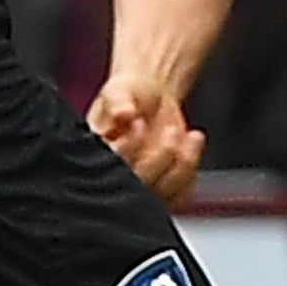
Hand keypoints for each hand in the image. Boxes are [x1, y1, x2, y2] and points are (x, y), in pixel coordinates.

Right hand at [89, 73, 206, 204]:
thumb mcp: (119, 90)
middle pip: (138, 187)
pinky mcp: (160, 192)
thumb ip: (118, 101)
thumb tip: (123, 113)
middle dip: (160, 157)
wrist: (152, 97)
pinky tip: (191, 144)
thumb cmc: (129, 94)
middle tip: (171, 130)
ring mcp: (139, 189)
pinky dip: (189, 170)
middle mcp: (114, 178)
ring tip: (188, 135)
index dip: (128, 148)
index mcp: (94, 156)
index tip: (138, 122)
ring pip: (160, 195)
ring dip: (180, 165)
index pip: (108, 168)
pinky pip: (178, 196)